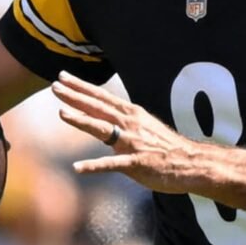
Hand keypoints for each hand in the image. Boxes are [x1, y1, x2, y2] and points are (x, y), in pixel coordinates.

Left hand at [51, 71, 195, 193]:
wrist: (191, 163)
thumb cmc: (166, 147)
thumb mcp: (144, 127)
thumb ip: (122, 124)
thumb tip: (103, 122)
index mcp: (132, 114)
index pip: (102, 97)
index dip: (81, 87)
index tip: (63, 77)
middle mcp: (130, 125)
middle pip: (98, 108)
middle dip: (75, 96)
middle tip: (55, 86)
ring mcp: (133, 143)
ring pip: (103, 129)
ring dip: (82, 121)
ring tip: (62, 113)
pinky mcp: (136, 163)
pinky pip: (112, 165)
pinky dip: (94, 166)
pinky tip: (77, 167)